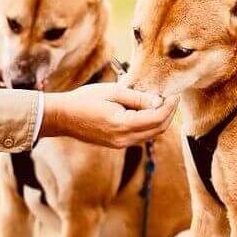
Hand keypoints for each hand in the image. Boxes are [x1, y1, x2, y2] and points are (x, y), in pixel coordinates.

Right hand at [40, 83, 177, 147]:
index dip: (169, 106)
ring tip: (162, 103)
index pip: (157, 118)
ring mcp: (120, 144)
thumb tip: (159, 101)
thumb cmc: (84, 100)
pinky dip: (149, 125)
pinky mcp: (117, 144)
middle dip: (169, 114)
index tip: (174, 93)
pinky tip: (147, 112)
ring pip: (151, 135)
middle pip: (158, 129)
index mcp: (122, 125)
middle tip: (172, 98)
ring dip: (160, 120)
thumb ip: (137, 98)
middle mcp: (124, 139)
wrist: (62, 117)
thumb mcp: (112, 92)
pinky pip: (140, 136)